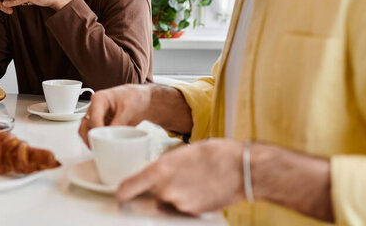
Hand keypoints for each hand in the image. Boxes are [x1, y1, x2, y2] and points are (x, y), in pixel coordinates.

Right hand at [78, 84, 191, 146]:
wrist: (146, 97)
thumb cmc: (138, 98)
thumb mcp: (130, 111)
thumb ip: (119, 123)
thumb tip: (110, 137)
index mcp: (100, 99)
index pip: (91, 120)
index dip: (93, 135)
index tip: (98, 146)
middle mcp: (95, 105)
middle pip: (83, 125)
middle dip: (87, 140)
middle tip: (96, 152)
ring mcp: (97, 113)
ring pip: (86, 129)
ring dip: (90, 141)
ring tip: (98, 153)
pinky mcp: (102, 120)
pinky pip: (94, 131)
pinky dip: (96, 140)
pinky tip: (103, 149)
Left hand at [117, 139, 244, 215]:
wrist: (243, 171)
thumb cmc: (216, 154)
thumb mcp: (183, 152)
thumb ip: (164, 164)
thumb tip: (155, 171)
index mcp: (159, 170)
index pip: (127, 188)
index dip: (122, 192)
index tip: (121, 193)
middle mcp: (165, 190)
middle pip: (151, 195)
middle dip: (159, 189)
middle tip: (177, 177)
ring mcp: (179, 205)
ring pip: (168, 202)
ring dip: (175, 194)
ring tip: (193, 180)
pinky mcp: (192, 214)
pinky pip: (182, 208)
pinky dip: (188, 201)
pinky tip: (201, 188)